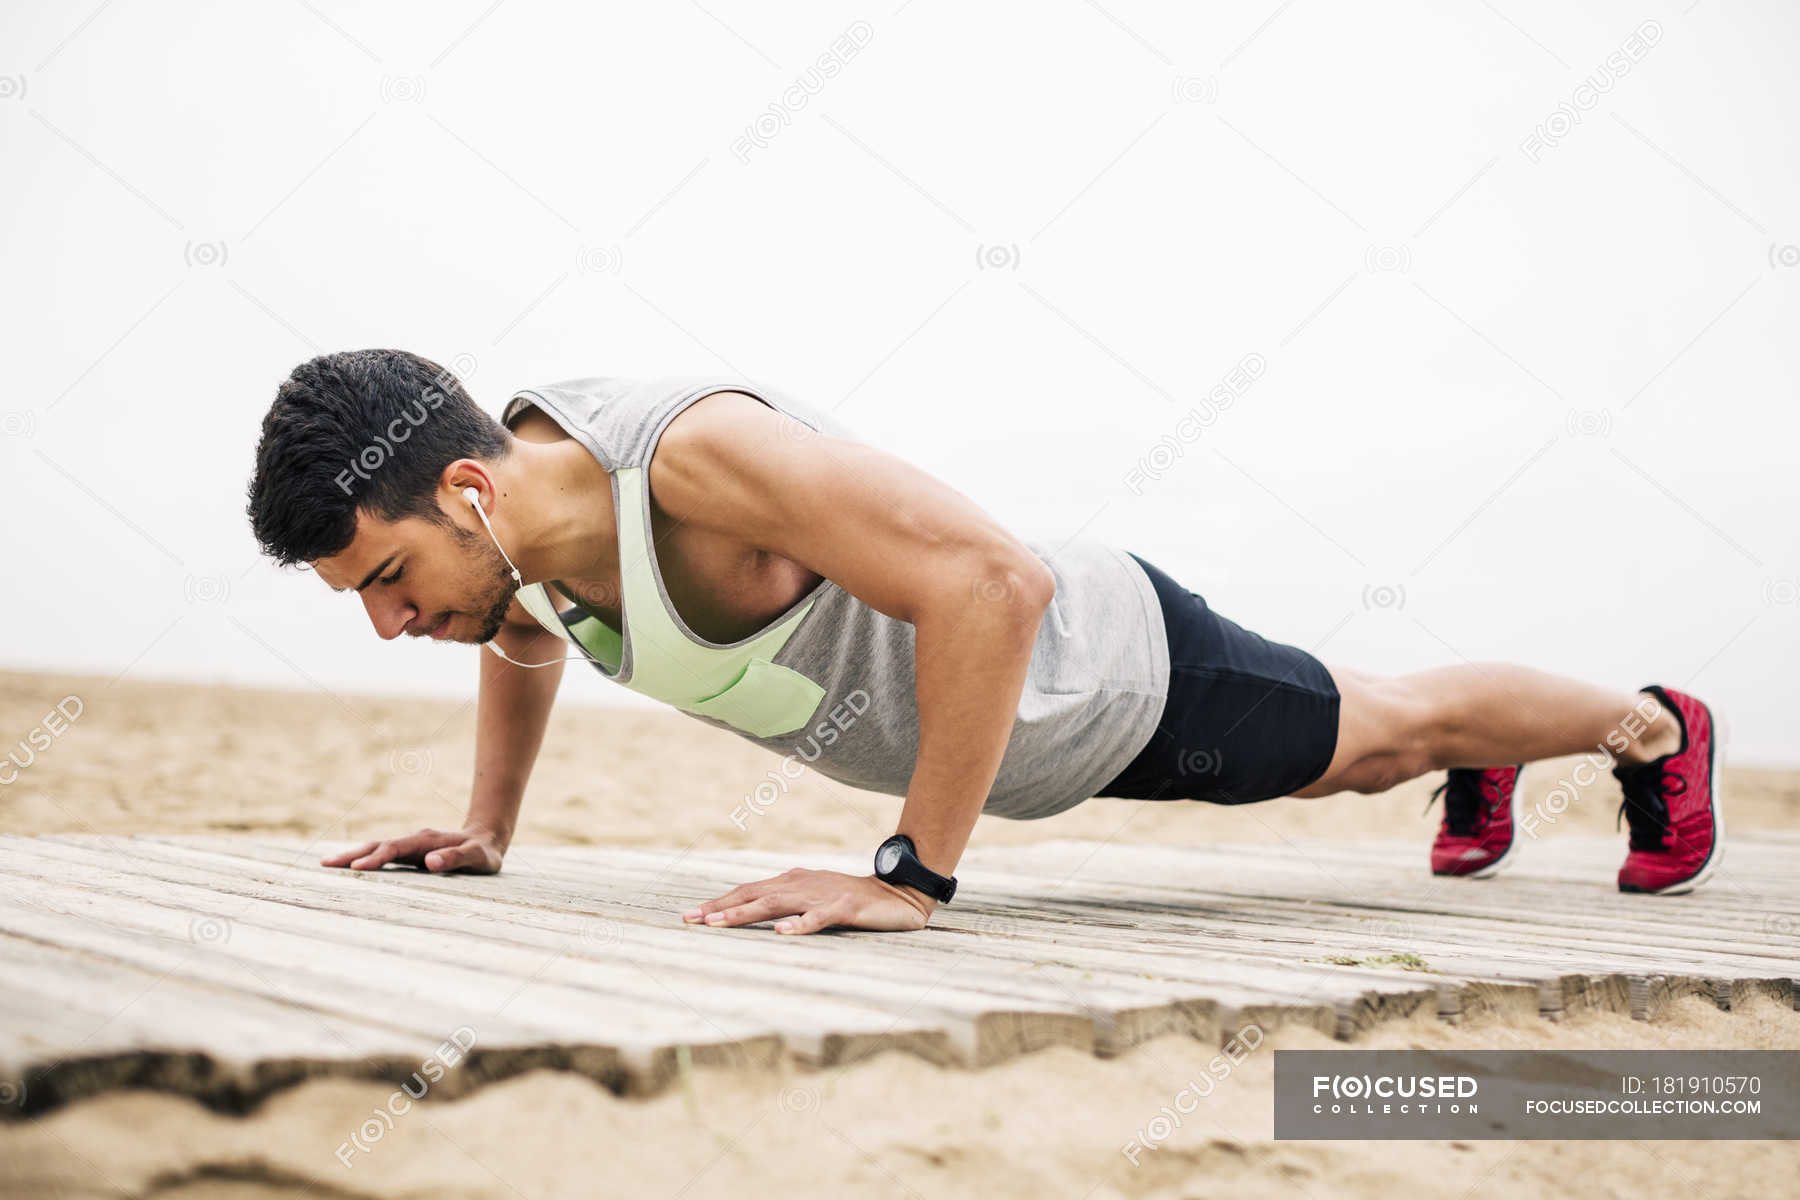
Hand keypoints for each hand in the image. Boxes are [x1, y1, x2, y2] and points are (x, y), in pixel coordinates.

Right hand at [321, 826, 505, 873]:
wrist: (487, 839)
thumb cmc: (484, 852)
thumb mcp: (478, 857)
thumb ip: (457, 858)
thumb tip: (430, 862)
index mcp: (427, 840)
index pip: (396, 848)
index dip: (376, 858)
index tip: (356, 870)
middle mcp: (414, 840)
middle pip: (378, 845)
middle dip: (352, 855)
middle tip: (325, 864)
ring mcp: (410, 846)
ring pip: (376, 848)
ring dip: (353, 856)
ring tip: (327, 864)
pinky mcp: (409, 854)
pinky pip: (382, 856)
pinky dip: (364, 860)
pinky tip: (348, 868)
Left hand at [682, 868, 933, 934]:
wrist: (897, 894)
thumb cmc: (851, 899)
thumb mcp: (813, 898)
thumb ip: (786, 901)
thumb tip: (751, 910)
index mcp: (792, 882)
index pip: (748, 891)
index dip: (719, 902)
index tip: (690, 916)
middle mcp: (801, 884)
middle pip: (753, 894)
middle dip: (720, 907)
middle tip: (692, 919)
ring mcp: (821, 895)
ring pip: (776, 904)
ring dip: (745, 913)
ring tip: (719, 923)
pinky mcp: (844, 908)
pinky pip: (818, 918)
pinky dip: (798, 925)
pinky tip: (781, 933)